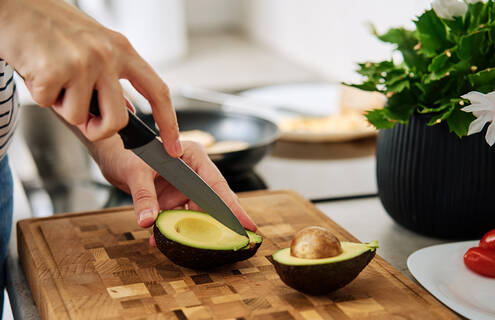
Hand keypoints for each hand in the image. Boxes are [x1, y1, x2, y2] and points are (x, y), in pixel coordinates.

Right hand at [0, 0, 181, 155]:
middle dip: (100, 129)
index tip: (173, 146)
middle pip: (119, 120)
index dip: (169, 123)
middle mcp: (107, 55)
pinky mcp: (55, 70)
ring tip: (54, 77)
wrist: (13, 7)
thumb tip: (129, 111)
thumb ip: (114, 77)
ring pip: (81, 117)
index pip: (158, 91)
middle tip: (84, 119)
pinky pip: (50, 105)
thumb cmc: (53, 28)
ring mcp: (82, 63)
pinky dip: (41, 95)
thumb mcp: (96, 46)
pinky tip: (38, 71)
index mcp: (122, 50)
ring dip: (63, 105)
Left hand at [94, 138, 256, 245]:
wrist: (113, 157)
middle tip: (232, 243)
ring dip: (189, 231)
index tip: (247, 224)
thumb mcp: (135, 173)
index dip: (232, 207)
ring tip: (187, 248)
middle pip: (211, 202)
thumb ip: (143, 196)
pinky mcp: (173, 198)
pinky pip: (178, 218)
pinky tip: (158, 241)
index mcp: (192, 156)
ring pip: (196, 213)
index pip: (216, 184)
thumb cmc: (127, 154)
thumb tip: (148, 222)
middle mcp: (193, 172)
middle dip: (215, 224)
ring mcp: (184, 187)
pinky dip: (171, 231)